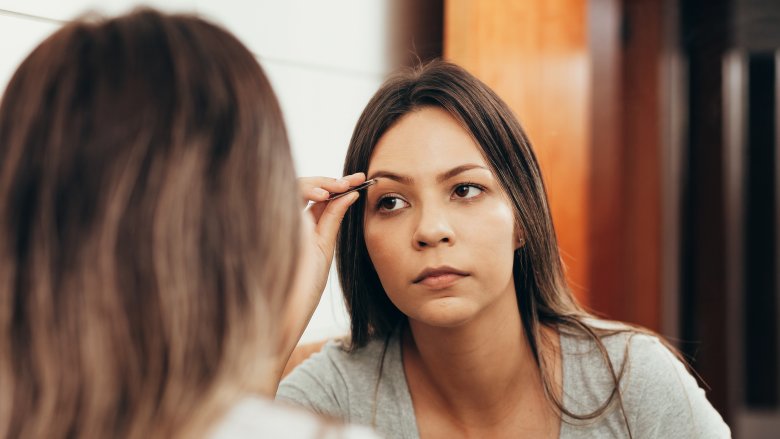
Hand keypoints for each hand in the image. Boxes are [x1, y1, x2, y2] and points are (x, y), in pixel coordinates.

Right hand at [272, 173, 364, 386]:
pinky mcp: (267, 222)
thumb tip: (350, 195)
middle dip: (332, 179)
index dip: (338, 185)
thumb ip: (332, 221)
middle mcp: (285, 219)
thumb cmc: (302, 290)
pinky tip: (323, 194)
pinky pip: (281, 195)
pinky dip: (303, 189)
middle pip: (304, 186)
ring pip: (291, 185)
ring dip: (318, 181)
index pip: (317, 196)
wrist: (283, 314)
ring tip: (340, 186)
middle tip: (356, 179)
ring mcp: (275, 220)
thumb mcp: (323, 249)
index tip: (363, 181)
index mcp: (300, 225)